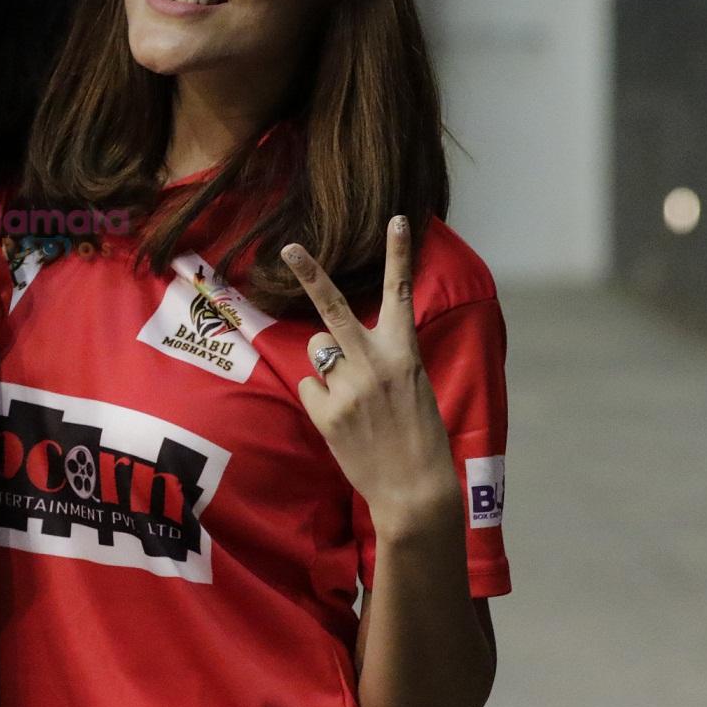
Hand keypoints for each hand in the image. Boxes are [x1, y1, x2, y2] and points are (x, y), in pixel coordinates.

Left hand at [281, 217, 458, 534]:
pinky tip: (342, 422)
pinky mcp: (327, 411)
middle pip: (334, 307)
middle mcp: (375, 362)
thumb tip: (337, 347)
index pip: (401, 293)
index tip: (396, 218)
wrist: (414, 488)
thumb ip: (381, 359)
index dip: (399, 253)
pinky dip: (320, 401)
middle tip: (289, 246)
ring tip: (350, 398)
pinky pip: (309, 388)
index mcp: (405, 352)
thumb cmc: (417, 436)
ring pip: (315, 350)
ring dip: (325, 365)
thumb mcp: (412, 386)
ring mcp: (348, 386)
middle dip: (309, 274)